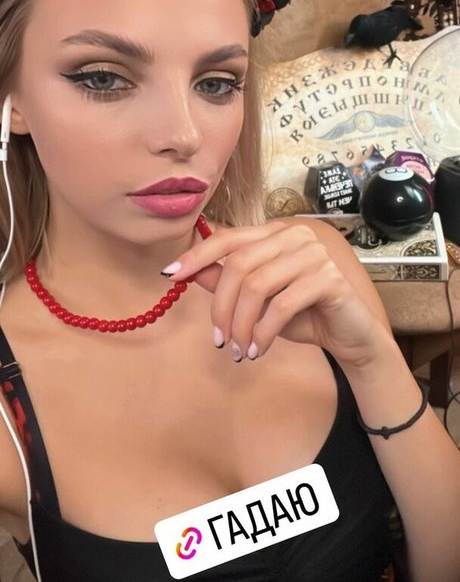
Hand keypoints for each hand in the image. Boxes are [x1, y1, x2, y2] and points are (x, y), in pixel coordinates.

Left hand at [163, 219, 387, 366]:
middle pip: (238, 264)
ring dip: (241, 325)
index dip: (196, 256)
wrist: (349, 334)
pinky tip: (258, 349)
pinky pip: (282, 304)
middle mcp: (294, 236)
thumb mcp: (257, 299)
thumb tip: (189, 272)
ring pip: (258, 286)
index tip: (170, 275)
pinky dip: (263, 331)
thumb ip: (227, 281)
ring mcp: (313, 254)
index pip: (227, 238)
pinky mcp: (329, 278)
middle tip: (218, 341)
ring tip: (238, 351)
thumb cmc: (301, 313)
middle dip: (221, 307)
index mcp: (274, 233)